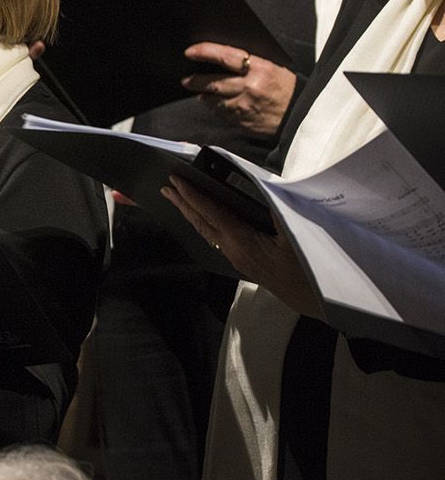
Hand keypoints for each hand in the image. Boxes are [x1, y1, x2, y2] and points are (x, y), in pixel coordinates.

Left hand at [163, 176, 320, 316]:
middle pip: (201, 222)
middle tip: (166, 187)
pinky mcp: (243, 261)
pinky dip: (207, 223)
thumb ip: (277, 207)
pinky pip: (218, 238)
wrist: (313, 299)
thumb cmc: (306, 266)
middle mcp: (232, 248)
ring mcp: (236, 257)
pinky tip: (207, 219)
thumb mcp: (294, 232)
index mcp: (241, 239)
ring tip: (179, 200)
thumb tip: (263, 187)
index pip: (210, 212)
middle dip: (182, 204)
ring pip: (207, 232)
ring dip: (192, 214)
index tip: (175, 181)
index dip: (192, 195)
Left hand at [182, 42, 295, 137]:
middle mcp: (251, 87)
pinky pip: (222, 113)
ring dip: (205, 96)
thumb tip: (222, 58)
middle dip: (195, 81)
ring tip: (201, 92)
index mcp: (261, 69)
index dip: (205, 52)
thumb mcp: (273, 68)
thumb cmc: (288, 89)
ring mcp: (245, 106)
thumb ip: (249, 63)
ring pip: (214, 100)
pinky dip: (216, 108)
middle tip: (186, 79)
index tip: (190, 52)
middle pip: (213, 83)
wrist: (302, 116)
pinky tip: (217, 104)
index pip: (226, 56)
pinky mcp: (243, 121)